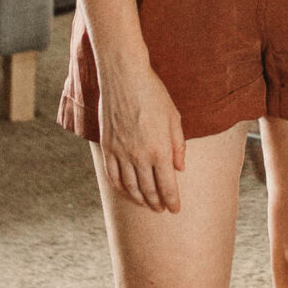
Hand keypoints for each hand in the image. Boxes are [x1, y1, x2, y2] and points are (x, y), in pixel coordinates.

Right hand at [98, 60, 186, 211]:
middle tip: (161, 210)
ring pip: (130, 186)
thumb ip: (178, 145)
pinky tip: (125, 190)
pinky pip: (112, 175)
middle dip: (156, 203)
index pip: (167, 186)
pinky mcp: (107, 146)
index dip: (172, 201)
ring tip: (146, 204)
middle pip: (148, 190)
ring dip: (139, 199)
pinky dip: (119, 187)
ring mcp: (121, 153)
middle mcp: (139, 156)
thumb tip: (180, 167)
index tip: (175, 210)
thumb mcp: (174, 117)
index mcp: (159, 150)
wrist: (124, 77)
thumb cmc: (153, 94)